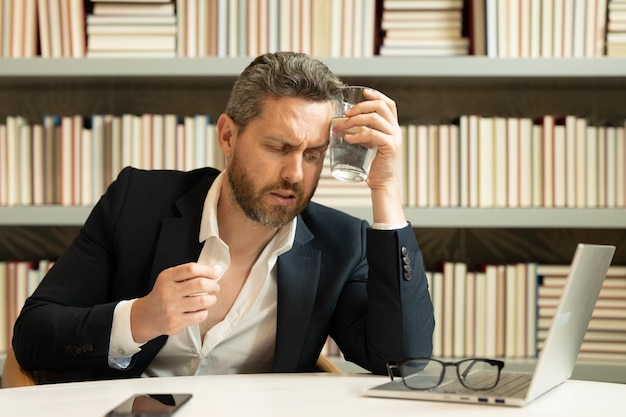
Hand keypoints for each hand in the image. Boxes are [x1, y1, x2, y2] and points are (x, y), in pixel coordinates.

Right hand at [130, 262, 220, 343]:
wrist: (147, 315)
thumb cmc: (164, 294)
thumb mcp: (170, 278)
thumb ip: (190, 273)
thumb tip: (216, 270)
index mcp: (167, 277)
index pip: (191, 269)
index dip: (208, 270)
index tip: (215, 273)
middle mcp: (168, 292)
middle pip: (200, 284)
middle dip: (213, 285)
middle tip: (215, 287)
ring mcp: (171, 308)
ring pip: (203, 301)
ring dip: (212, 299)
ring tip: (210, 299)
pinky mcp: (175, 322)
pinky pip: (199, 316)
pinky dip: (204, 312)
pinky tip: (200, 310)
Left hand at [340, 88, 405, 223]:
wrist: (383, 183)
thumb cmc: (375, 165)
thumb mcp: (370, 143)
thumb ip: (364, 132)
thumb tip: (344, 124)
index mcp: (392, 127)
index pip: (389, 104)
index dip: (376, 95)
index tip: (363, 92)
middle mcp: (395, 130)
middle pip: (381, 107)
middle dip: (361, 106)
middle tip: (347, 113)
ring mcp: (394, 138)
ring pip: (375, 119)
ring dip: (356, 120)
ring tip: (343, 126)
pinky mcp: (390, 147)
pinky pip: (373, 135)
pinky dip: (358, 135)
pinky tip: (349, 138)